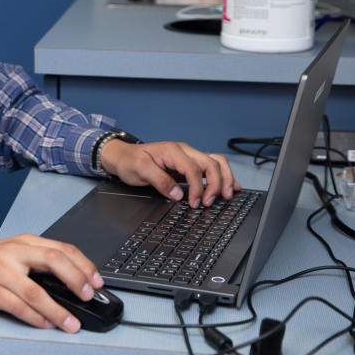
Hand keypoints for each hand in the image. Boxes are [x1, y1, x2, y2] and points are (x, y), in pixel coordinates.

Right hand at [0, 234, 101, 332]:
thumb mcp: (13, 254)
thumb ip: (39, 262)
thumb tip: (73, 281)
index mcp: (24, 242)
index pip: (61, 248)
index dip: (83, 265)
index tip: (97, 281)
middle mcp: (14, 252)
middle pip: (53, 260)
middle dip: (76, 280)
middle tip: (89, 296)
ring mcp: (1, 271)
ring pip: (36, 292)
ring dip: (58, 310)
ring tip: (71, 323)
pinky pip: (19, 307)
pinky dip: (36, 318)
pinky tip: (46, 324)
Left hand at [100, 139, 239, 206]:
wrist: (123, 156)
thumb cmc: (130, 161)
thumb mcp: (140, 170)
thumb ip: (160, 181)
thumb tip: (178, 194)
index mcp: (173, 151)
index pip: (193, 169)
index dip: (197, 188)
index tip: (195, 204)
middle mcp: (184, 151)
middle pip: (211, 163)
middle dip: (215, 184)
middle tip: (210, 202)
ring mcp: (188, 157)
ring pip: (216, 162)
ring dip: (224, 178)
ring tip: (228, 195)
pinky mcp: (189, 164)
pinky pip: (212, 166)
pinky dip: (223, 176)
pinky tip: (230, 186)